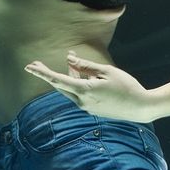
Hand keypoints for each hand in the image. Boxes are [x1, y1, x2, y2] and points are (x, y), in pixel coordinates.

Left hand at [24, 53, 154, 121]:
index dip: (42, 73)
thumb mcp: (106, 71)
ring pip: (70, 90)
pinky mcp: (92, 109)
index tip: (29, 67)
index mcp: (84, 91)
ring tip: (72, 63)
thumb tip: (69, 59)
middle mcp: (81, 102)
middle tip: (35, 63)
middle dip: (48, 74)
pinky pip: (78, 94)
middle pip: (60, 86)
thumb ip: (85, 66)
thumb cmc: (125, 86)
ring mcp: (86, 108)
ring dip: (68, 77)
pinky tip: (82, 74)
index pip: (58, 80)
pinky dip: (77, 83)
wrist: (140, 107)